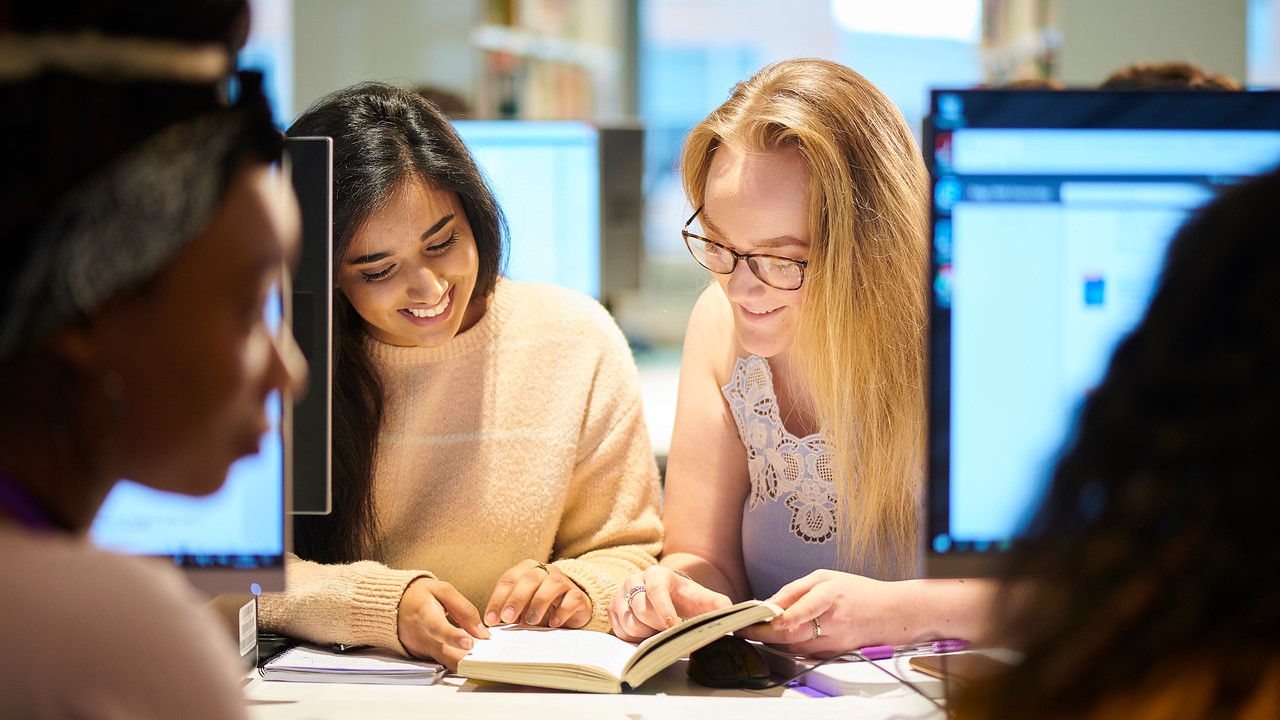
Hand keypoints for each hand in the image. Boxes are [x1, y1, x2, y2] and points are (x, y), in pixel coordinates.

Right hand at [397, 577, 488, 671]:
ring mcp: (421, 650)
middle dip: (468, 657)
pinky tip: (471, 652)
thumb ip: (464, 610)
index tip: (470, 643)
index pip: (437, 628)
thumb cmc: (419, 596)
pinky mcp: (424, 657)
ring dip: (467, 659)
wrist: (393, 606)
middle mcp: (421, 637)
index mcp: (424, 614)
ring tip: (485, 652)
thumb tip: (481, 632)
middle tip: (490, 654)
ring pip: (448, 662)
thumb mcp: (443, 590)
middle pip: (446, 654)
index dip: (453, 637)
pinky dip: (459, 658)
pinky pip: (445, 660)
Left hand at [484, 559, 591, 628]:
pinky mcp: (579, 595)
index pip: (509, 580)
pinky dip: (562, 611)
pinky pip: (572, 598)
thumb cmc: (540, 607)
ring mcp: (564, 581)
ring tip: (531, 622)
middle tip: (508, 618)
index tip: (491, 619)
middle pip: (530, 579)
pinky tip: (553, 623)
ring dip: (539, 603)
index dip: (498, 599)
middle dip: (516, 599)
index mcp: (526, 570)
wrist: (570, 609)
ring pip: (552, 584)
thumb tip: (493, 624)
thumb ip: (509, 612)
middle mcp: (545, 571)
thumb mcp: (522, 608)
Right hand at [609, 566, 730, 641]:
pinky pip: (619, 631)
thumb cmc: (694, 603)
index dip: (664, 610)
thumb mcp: (713, 604)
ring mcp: (622, 594)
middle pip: (641, 611)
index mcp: (658, 574)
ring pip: (629, 622)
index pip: (656, 589)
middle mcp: (636, 580)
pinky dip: (634, 638)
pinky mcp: (614, 609)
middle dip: (658, 626)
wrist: (676, 602)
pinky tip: (647, 633)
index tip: (675, 627)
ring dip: (647, 633)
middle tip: (671, 629)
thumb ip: (722, 609)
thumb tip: (730, 624)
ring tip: (659, 630)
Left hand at [737, 569, 897, 656]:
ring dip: (773, 641)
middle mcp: (833, 621)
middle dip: (764, 633)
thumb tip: (770, 603)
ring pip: (796, 646)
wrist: (893, 613)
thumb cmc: (860, 592)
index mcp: (830, 596)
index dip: (775, 618)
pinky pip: (806, 652)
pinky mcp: (836, 653)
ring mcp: (835, 641)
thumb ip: (796, 589)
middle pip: (791, 633)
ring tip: (756, 631)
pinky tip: (780, 638)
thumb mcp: (826, 577)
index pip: (798, 611)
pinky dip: (790, 646)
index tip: (757, 619)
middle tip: (743, 629)